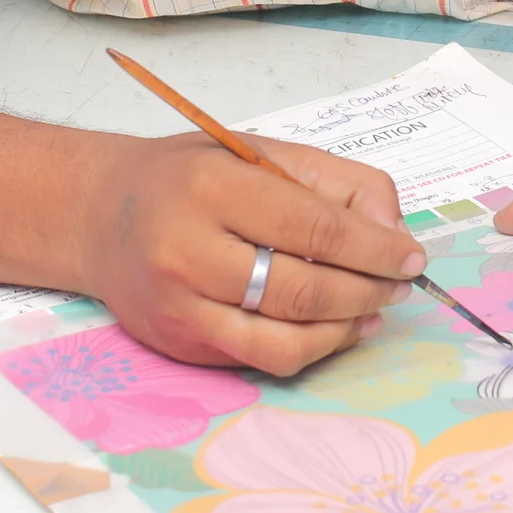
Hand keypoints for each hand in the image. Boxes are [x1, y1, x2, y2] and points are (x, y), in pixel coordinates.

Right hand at [68, 132, 428, 374]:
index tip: (411, 256)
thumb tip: (393, 234)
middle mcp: (187, 250)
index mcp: (212, 188)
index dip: (374, 249)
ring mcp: (179, 306)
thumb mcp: (261, 153)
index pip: (315, 227)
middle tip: (398, 283)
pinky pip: (260, 359)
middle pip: (303, 289)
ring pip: (285, 339)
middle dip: (367, 291)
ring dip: (344, 329)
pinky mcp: (178, 343)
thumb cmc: (189, 177)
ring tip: (372, 310)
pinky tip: (334, 328)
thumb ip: (337, 183)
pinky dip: (310, 348)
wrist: (100, 214)